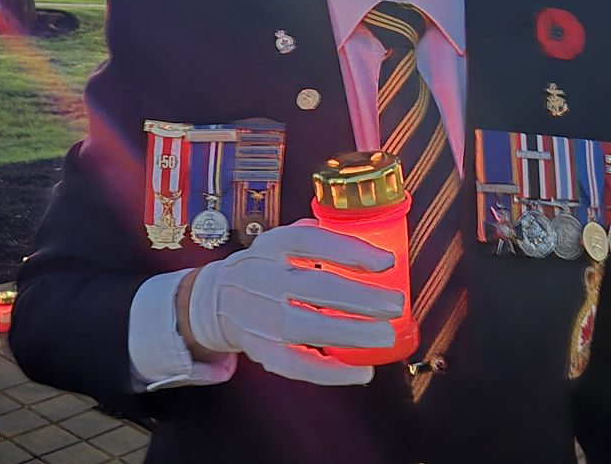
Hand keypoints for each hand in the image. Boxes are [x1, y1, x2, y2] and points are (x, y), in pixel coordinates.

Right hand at [185, 223, 403, 385]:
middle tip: (395, 304)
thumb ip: (320, 238)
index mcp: (273, 245)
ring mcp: (259, 316)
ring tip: (384, 336)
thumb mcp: (282, 242)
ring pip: (305, 326)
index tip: (386, 262)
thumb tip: (371, 246)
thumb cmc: (263, 268)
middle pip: (314, 287)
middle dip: (360, 297)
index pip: (311, 241)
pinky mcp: (260, 349)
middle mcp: (263, 278)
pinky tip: (360, 372)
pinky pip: (295, 363)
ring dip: (349, 332)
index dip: (350, 251)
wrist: (214, 300)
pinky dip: (328, 371)